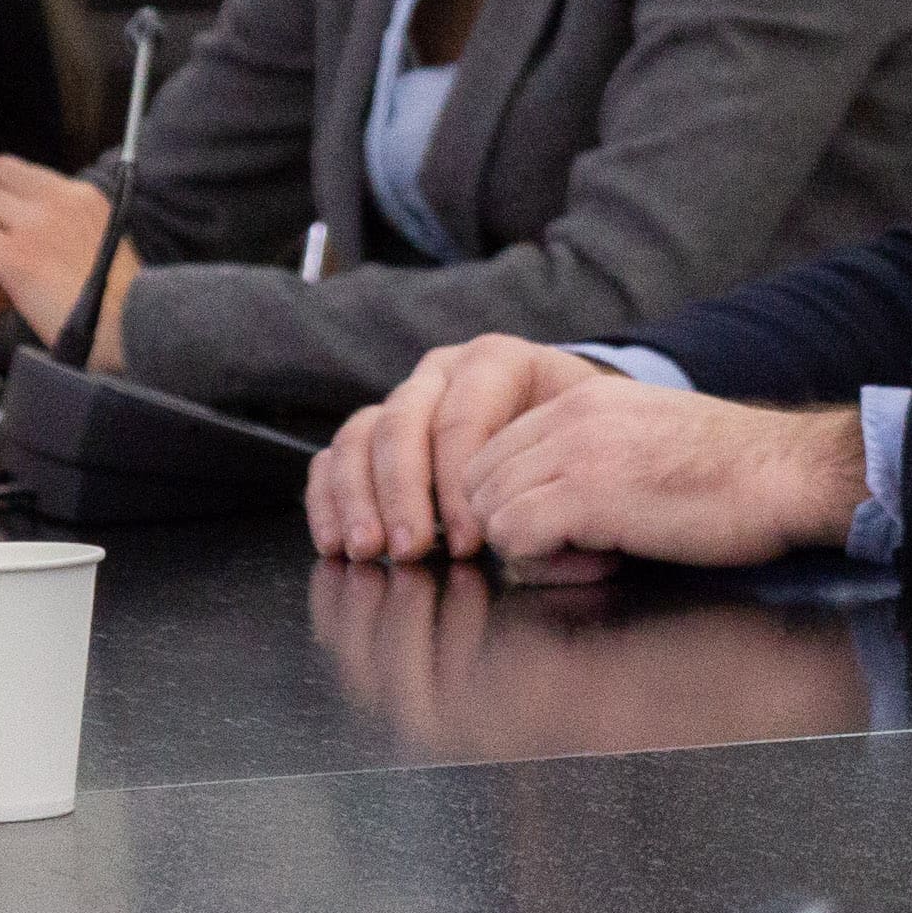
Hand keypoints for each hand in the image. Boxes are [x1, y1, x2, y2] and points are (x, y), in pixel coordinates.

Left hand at [0, 159, 126, 357]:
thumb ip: (71, 219)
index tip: (7, 221)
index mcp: (80, 194)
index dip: (0, 194)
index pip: (13, 168)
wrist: (128, 322)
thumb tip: (37, 220)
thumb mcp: (105, 235)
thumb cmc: (120, 295)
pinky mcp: (14, 255)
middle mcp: (57, 199)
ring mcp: (34, 224)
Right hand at [306, 334, 604, 560]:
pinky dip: (327, 499)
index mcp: (496, 362)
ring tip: (367, 551)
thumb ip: (559, 475)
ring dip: (357, 498)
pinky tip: (334, 543)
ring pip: (359, 436)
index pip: (462, 416)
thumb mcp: (584, 439)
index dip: (458, 481)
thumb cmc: (576, 440)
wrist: (567, 426)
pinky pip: (333, 457)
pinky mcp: (372, 434)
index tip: (471, 542)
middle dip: (403, 491)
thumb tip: (527, 531)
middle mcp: (441, 372)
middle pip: (403, 422)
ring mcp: (402, 400)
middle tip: (411, 550)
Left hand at [459, 377, 868, 571]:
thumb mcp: (646, 439)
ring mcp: (573, 451)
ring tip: (598, 553)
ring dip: (532, 548)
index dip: (518, 501)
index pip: (493, 452)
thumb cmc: (736, 474)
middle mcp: (568, 415)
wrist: (789, 472)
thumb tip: (547, 507)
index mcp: (582, 398)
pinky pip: (516, 539)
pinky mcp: (585, 494)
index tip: (569, 527)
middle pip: (478, 483)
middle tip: (579, 547)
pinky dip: (551, 564)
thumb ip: (589, 455)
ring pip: (489, 514)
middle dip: (513, 525)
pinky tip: (607, 561)